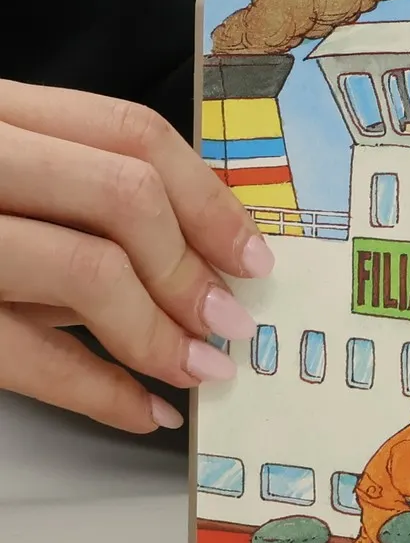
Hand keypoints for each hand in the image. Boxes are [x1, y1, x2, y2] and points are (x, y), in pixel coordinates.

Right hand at [0, 81, 270, 432]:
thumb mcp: (2, 180)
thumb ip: (71, 202)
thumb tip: (196, 256)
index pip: (130, 133)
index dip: (207, 196)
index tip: (251, 252)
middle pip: (120, 196)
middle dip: (192, 269)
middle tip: (230, 322)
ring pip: (81, 270)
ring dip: (157, 334)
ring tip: (198, 368)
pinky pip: (19, 353)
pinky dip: (95, 390)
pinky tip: (138, 409)